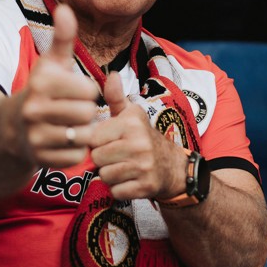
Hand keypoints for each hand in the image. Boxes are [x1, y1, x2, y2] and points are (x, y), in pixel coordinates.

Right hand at [15, 3, 98, 167]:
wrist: (7, 128)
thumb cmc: (39, 91)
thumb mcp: (50, 64)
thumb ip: (62, 37)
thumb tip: (66, 8)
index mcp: (41, 84)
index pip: (88, 91)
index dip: (88, 91)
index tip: (77, 92)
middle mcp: (34, 111)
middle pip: (87, 114)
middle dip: (85, 112)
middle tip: (74, 110)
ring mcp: (35, 137)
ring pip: (83, 136)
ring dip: (82, 132)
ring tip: (71, 125)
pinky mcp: (40, 159)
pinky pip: (75, 157)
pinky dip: (74, 151)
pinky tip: (64, 141)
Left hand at [89, 73, 185, 200]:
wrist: (173, 168)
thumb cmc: (144, 139)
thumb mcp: (132, 116)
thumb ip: (116, 97)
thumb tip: (112, 74)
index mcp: (132, 124)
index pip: (93, 138)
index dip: (97, 142)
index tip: (110, 141)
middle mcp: (139, 144)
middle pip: (97, 158)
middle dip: (103, 160)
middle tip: (117, 157)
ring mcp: (143, 167)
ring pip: (105, 176)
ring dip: (110, 175)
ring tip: (123, 168)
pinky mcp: (145, 187)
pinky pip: (115, 192)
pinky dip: (119, 190)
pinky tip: (130, 181)